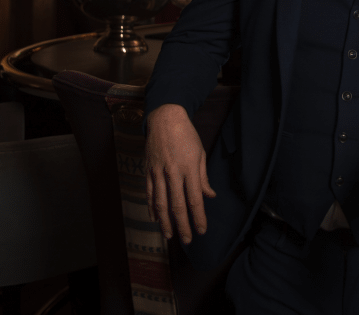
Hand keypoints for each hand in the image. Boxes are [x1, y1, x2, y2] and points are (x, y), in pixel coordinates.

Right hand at [145, 103, 215, 241]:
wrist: (165, 118)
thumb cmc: (187, 135)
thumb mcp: (200, 153)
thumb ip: (203, 178)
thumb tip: (210, 196)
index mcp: (189, 169)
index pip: (195, 199)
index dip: (198, 217)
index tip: (202, 231)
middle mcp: (173, 173)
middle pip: (177, 205)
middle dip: (183, 225)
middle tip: (187, 240)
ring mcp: (158, 173)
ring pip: (161, 203)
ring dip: (165, 222)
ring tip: (169, 235)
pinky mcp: (148, 171)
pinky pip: (150, 193)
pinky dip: (152, 208)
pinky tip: (155, 219)